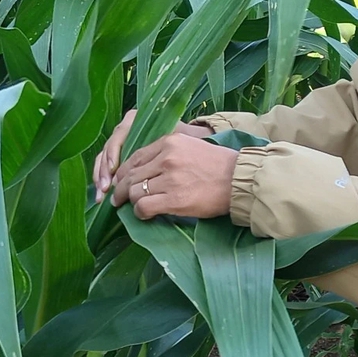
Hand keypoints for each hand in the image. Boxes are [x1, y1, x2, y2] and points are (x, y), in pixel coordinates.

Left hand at [109, 132, 238, 219]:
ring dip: (131, 202)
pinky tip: (145, 214)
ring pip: (134, 192)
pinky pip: (144, 207)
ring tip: (135, 207)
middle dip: (121, 189)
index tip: (120, 182)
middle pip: (130, 175)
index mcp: (169, 142)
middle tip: (117, 199)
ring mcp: (170, 178)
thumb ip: (167, 153)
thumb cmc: (218, 166)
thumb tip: (143, 169)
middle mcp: (166, 157)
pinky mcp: (174, 199)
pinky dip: (140, 213)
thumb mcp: (191, 147)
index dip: (123, 172)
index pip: (135, 157)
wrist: (239, 180)